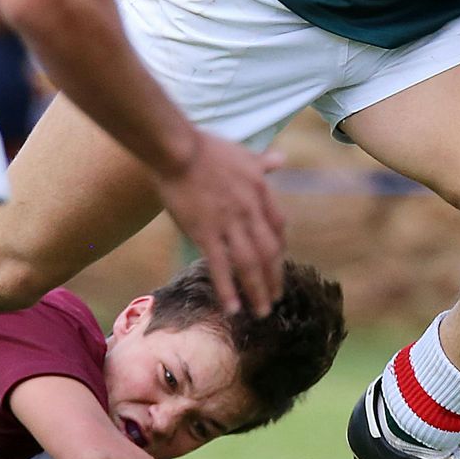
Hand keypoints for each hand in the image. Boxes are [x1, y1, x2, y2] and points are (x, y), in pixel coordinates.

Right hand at [155, 131, 286, 315]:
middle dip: (274, 278)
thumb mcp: (243, 152)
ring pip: (250, 264)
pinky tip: (233, 308)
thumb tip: (281, 159)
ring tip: (262, 311)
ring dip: (258, 290)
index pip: (279, 226)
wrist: (178, 149)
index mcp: (260, 191)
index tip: (278, 262)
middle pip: (270, 251)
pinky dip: (228, 290)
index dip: (281, 248)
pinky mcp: (205, 232)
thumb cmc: (206, 147)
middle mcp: (250, 210)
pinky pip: (221, 266)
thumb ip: (263, 161)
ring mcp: (229, 223)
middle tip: (276, 298)